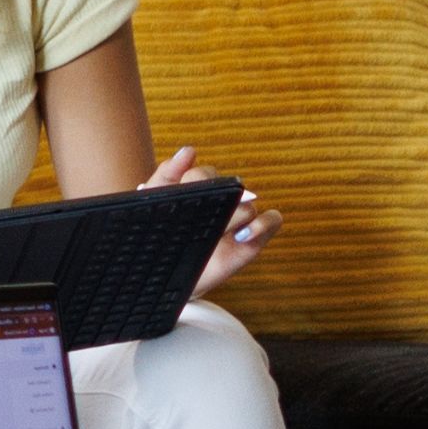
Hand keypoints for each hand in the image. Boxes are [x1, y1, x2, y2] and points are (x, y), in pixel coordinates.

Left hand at [136, 150, 278, 294]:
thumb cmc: (157, 238)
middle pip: (232, 187)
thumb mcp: (154, 205)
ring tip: (216, 231)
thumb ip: (167, 175)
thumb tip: (189, 150)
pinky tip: (242, 234)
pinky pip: (273, 220)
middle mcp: (223, 202)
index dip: (195, 180)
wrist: (162, 278)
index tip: (183, 193)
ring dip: (233, 217)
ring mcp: (238, 221)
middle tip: (202, 213)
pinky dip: (264, 223)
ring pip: (248, 206)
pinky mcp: (252, 240)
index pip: (205, 174)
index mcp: (199, 190)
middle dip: (218, 199)